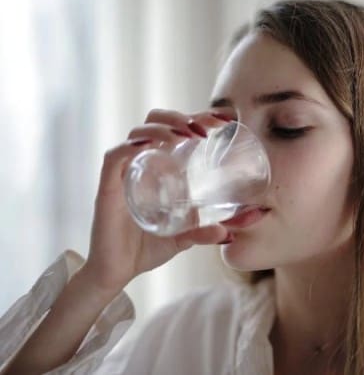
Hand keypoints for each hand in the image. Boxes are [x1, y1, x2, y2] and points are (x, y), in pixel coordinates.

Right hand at [82, 109, 229, 292]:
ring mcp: (123, 174)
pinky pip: (115, 157)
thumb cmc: (146, 249)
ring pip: (137, 133)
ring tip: (186, 135)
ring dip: (163, 127)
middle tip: (204, 129)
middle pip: (155, 121)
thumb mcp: (184, 238)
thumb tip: (230, 232)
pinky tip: (150, 145)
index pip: (176, 129)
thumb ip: (205, 232)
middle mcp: (141, 163)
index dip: (197, 117)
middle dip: (180, 116)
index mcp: (159, 167)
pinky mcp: (107, 188)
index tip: (223, 120)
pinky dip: (131, 146)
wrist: (117, 273)